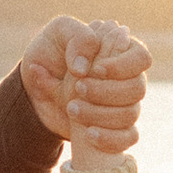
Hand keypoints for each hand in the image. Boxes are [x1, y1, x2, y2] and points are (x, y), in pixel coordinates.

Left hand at [22, 14, 149, 159]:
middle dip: (106, 91)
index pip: (141, 58)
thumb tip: (84, 67)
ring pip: (130, 114)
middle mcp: (127, 79)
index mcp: (121, 51)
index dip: (123, 66)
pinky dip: (110, 139)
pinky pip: (127, 138)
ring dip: (101, 114)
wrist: (31, 88)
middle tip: (78, 88)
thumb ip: (77, 38)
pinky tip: (89, 134)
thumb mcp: (58, 33)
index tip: (96, 69)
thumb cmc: (49, 53)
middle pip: (137, 88)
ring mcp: (122, 105)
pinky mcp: (113, 128)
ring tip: (71, 109)